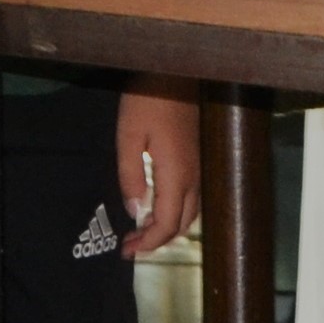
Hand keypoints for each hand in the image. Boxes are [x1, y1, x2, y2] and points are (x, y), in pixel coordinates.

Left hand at [115, 84, 201, 256]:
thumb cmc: (147, 101)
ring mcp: (198, 168)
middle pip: (182, 224)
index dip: (148, 243)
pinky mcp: (196, 159)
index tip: (126, 250)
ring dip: (167, 227)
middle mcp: (193, 177)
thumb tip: (135, 210)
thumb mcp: (128, 136)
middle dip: (157, 241)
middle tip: (130, 244)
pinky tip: (155, 206)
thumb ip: (130, 175)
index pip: (167, 223)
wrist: (176, 72)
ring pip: (189, 212)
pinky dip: (174, 213)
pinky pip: (190, 199)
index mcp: (176, 175)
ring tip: (140, 230)